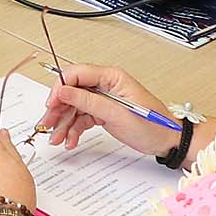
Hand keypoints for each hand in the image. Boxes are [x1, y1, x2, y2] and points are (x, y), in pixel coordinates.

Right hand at [37, 64, 174, 152]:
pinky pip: (82, 118)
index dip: (61, 88)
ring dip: (63, 123)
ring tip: (56, 138)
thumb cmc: (153, 125)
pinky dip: (73, 129)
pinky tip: (70, 140)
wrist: (167, 141)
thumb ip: (88, 101)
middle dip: (58, 109)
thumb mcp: (117, 113)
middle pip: (72, 92)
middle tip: (47, 124)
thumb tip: (64, 91)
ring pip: (74, 107)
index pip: (77, 74)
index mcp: (111, 77)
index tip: (52, 104)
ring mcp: (103, 100)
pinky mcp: (103, 113)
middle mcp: (105, 86)